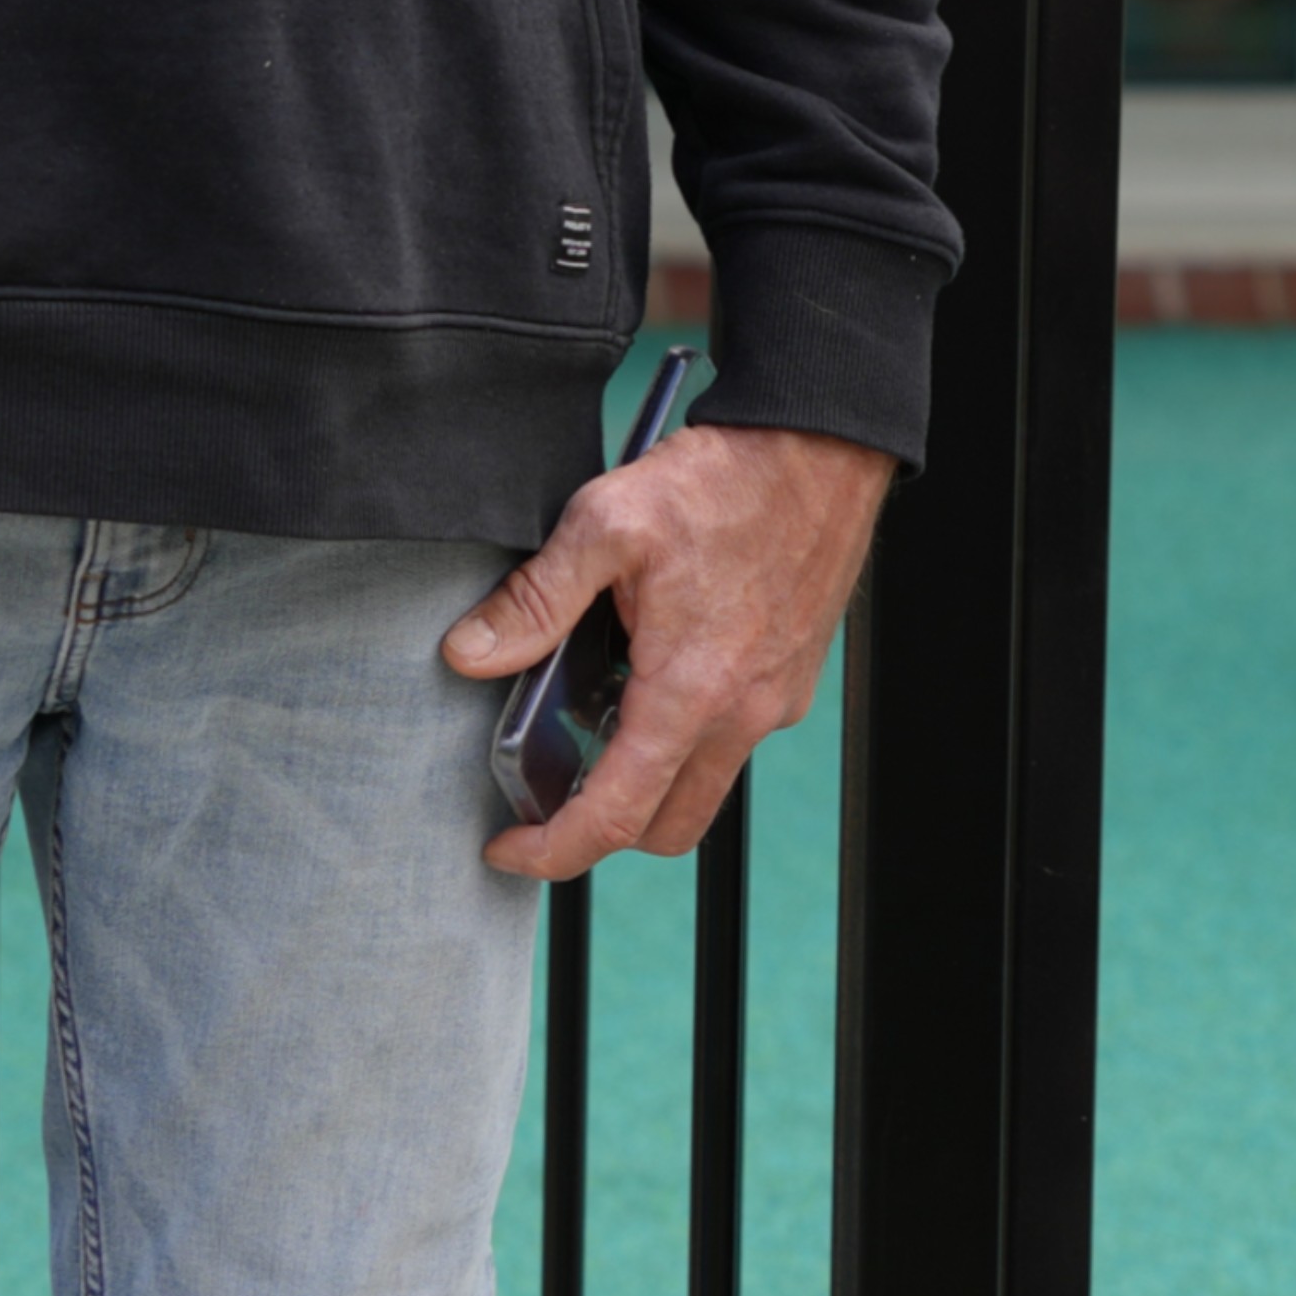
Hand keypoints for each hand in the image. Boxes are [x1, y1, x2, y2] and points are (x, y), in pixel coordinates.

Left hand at [444, 421, 894, 880]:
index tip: (508, 849)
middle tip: (548, 799)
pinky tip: (655, 673)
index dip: (553, 851)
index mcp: (691, 691)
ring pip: (705, 785)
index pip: (618, 816)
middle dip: (602, 832)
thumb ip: (535, 600)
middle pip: (667, 826)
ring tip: (599, 721)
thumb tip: (471, 653)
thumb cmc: (729, 479)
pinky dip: (687, 737)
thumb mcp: (606, 524)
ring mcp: (778, 698)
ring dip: (649, 782)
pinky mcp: (795, 675)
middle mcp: (744, 712)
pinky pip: (735, 738)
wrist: (824, 444)